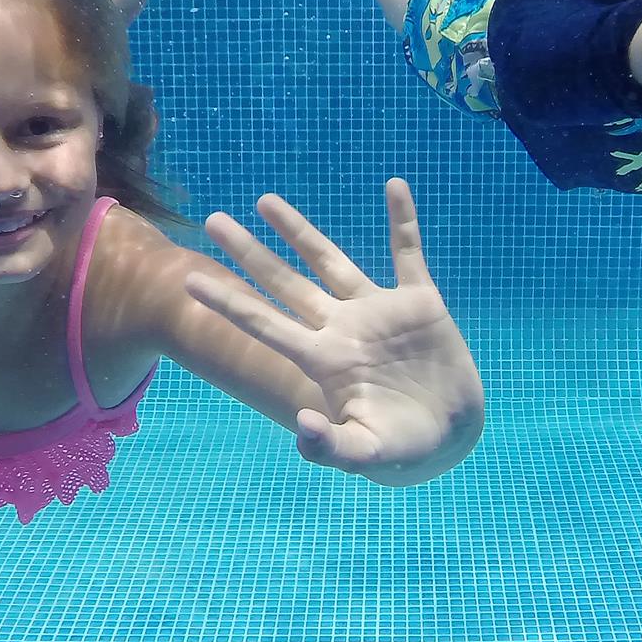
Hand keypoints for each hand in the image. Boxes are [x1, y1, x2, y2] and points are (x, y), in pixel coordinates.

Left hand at [186, 178, 483, 484]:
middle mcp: (343, 328)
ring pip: (331, 261)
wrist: (451, 435)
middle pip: (285, 283)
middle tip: (212, 221)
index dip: (229, 302)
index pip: (265, 324)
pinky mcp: (420, 303)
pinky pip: (409, 253)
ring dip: (300, 231)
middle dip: (250, 253)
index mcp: (324, 360)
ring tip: (265, 201)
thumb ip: (332, 449)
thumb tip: (301, 427)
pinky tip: (395, 187)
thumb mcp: (366, 454)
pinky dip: (404, 221)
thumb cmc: (404, 449)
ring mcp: (379, 312)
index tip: (189, 280)